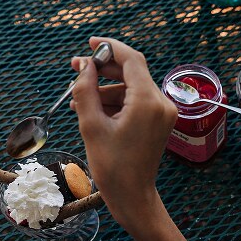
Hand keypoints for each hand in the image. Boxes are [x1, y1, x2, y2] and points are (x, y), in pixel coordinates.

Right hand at [70, 37, 177, 226]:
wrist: (133, 196)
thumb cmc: (112, 167)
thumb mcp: (91, 125)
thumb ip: (86, 90)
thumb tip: (84, 67)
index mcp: (148, 102)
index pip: (131, 60)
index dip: (109, 48)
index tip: (90, 44)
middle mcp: (161, 103)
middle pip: (132, 72)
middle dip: (104, 69)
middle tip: (77, 69)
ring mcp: (163, 113)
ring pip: (132, 87)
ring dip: (107, 88)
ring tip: (78, 96)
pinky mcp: (159, 122)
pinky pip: (137, 101)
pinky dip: (116, 101)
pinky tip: (93, 108)